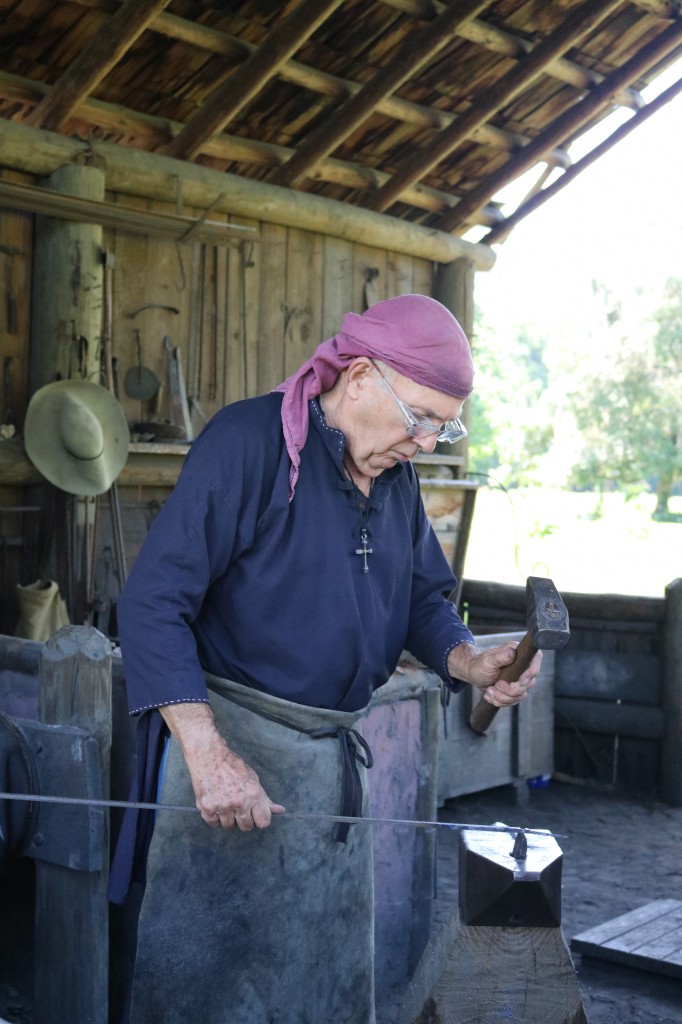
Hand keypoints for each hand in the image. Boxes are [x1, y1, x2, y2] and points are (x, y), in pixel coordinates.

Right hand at [159, 703, 284, 830]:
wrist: (208, 755)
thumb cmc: (232, 765)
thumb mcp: (253, 778)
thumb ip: (265, 798)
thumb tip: (280, 810)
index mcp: (253, 794)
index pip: (263, 822)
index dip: (260, 818)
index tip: (255, 814)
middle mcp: (239, 802)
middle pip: (246, 827)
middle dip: (244, 819)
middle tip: (239, 807)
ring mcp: (222, 806)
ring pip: (229, 826)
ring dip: (228, 818)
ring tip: (226, 804)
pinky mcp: (207, 808)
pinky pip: (213, 824)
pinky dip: (214, 818)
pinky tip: (216, 806)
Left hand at [447, 642, 541, 706]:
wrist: (473, 674)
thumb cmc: (478, 664)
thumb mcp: (488, 660)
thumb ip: (501, 657)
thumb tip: (512, 652)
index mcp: (518, 653)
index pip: (535, 660)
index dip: (532, 672)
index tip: (521, 681)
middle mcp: (522, 666)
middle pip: (529, 683)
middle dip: (510, 690)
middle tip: (496, 685)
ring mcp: (520, 679)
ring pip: (520, 695)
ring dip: (502, 697)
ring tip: (489, 690)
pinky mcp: (515, 690)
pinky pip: (513, 701)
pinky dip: (500, 701)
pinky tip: (490, 694)